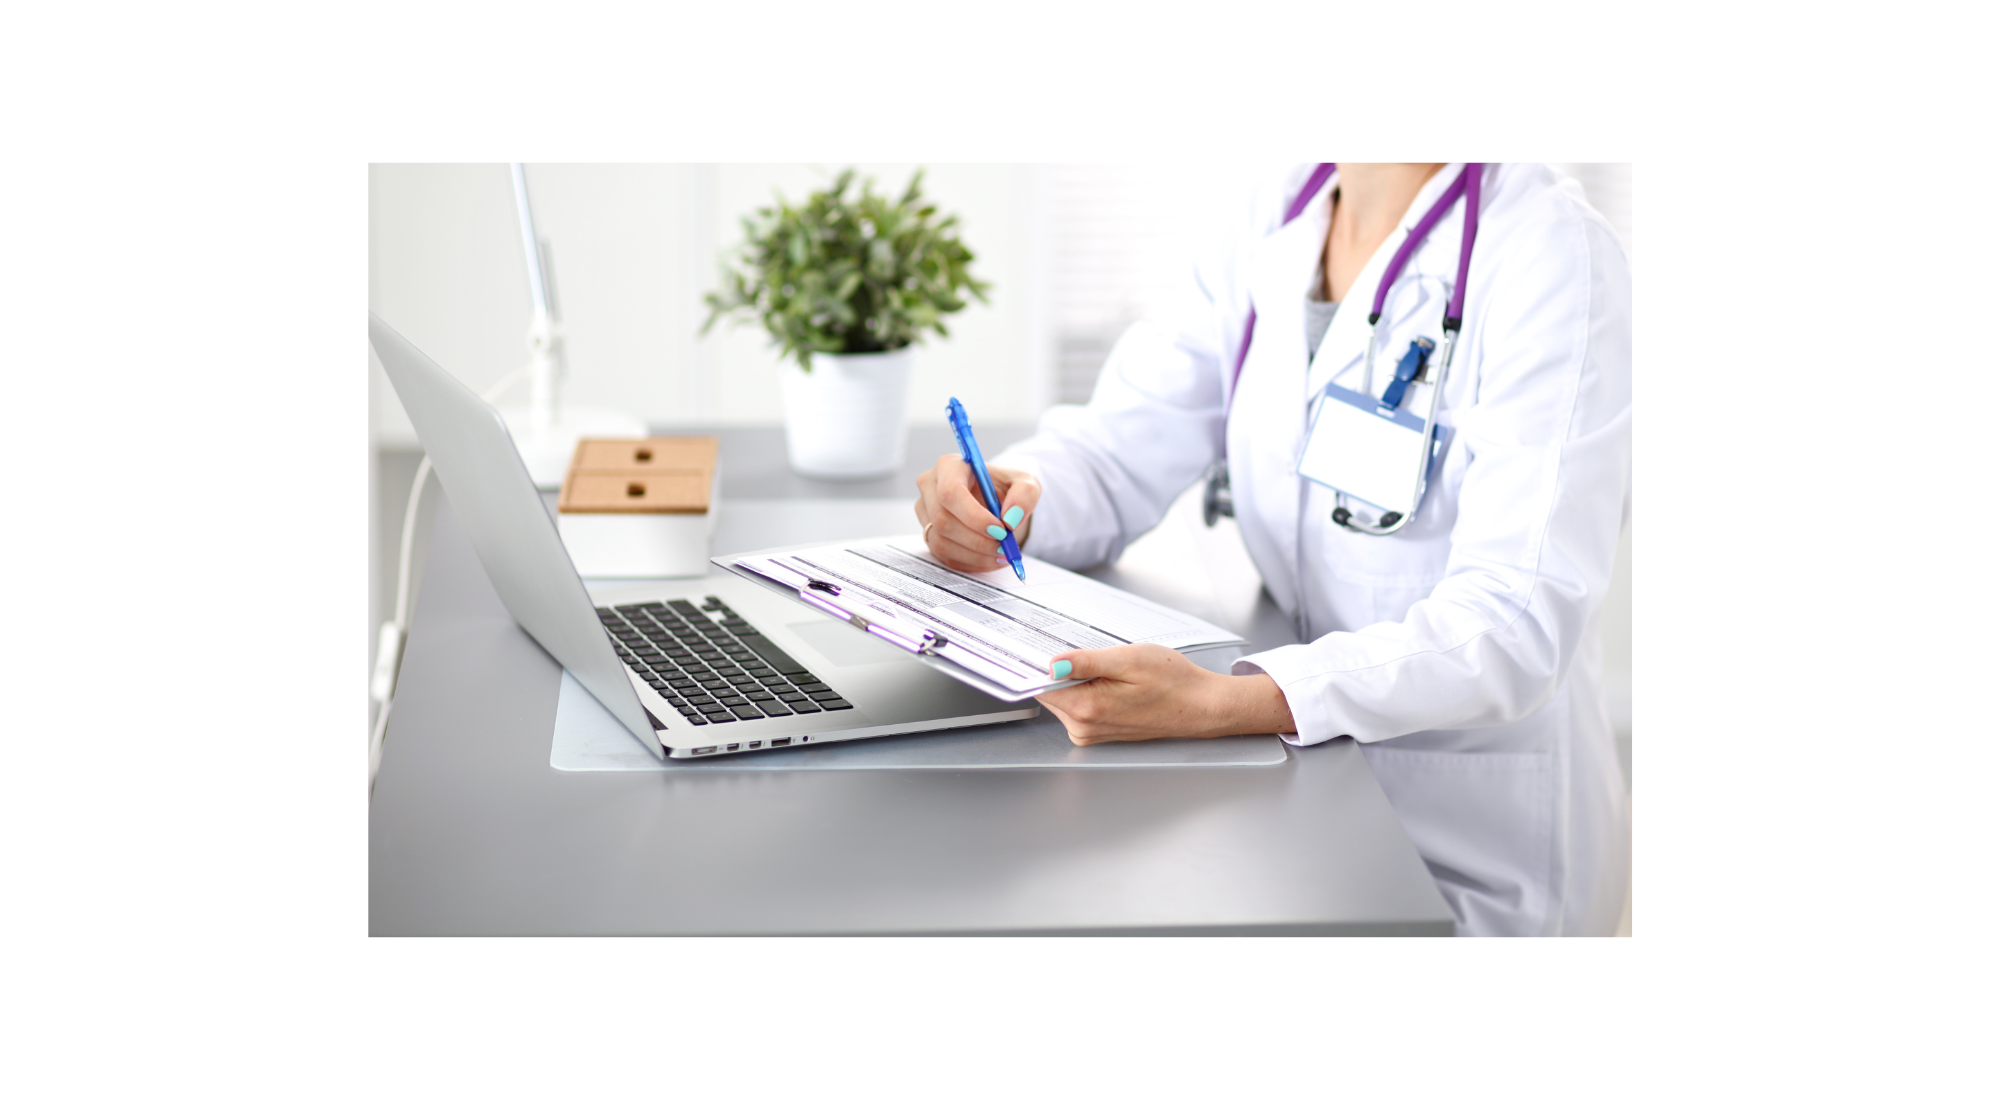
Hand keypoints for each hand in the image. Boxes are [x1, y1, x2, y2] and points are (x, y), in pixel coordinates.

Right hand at [914, 454, 1038, 572]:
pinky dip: (971, 563)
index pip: (950, 492)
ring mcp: (926, 513)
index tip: (1000, 529)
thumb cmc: (1007, 488)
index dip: (974, 516)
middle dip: (977, 540)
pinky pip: (944, 557)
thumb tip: (1010, 519)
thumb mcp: (1026, 483)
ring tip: (1002, 554)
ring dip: (976, 555)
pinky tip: (991, 558)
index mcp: (950, 466)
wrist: (999, 503)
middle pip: (942, 520)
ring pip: (941, 542)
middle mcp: (930, 487)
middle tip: (1004, 546)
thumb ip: (1025, 494)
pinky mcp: (929, 535)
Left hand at [1035, 644, 1297, 744]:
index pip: (1040, 685)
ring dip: (1081, 680)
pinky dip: (1091, 690)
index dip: (1045, 663)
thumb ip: (1085, 662)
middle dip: (1067, 671)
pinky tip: (1116, 684)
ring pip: (1066, 698)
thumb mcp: (1128, 660)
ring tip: (1114, 672)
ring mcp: (1091, 733)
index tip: (1057, 648)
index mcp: (1086, 709)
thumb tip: (1051, 664)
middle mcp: (1083, 727)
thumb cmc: (1173, 683)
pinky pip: (1080, 706)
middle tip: (1100, 658)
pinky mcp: (1099, 732)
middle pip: (1051, 692)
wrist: (1200, 706)